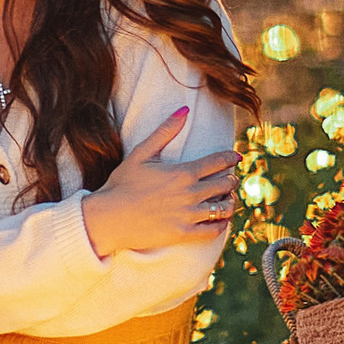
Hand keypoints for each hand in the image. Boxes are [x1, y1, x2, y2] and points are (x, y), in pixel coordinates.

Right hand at [82, 108, 238, 259]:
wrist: (108, 218)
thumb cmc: (121, 184)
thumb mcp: (141, 153)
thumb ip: (165, 131)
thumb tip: (185, 109)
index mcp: (183, 172)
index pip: (219, 162)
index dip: (230, 158)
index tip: (235, 157)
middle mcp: (190, 193)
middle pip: (225, 184)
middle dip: (231, 179)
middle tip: (230, 178)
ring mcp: (188, 215)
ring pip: (223, 208)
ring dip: (229, 201)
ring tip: (227, 199)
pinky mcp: (183, 234)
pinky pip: (214, 230)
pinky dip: (221, 224)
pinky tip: (219, 220)